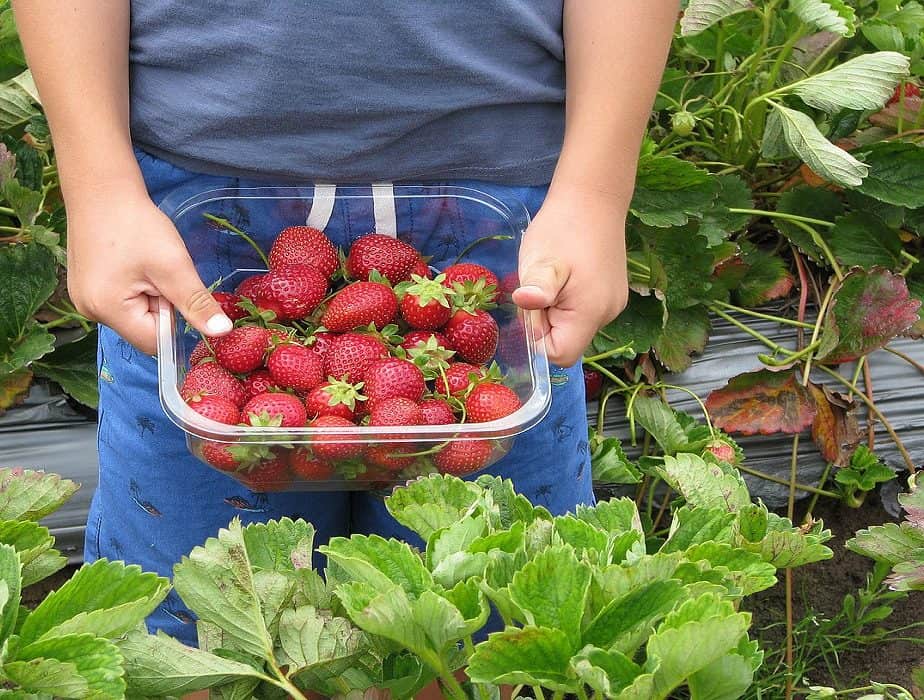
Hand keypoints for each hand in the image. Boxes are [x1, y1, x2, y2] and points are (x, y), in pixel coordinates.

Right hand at [66, 188, 232, 354]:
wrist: (102, 188)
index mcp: (106, 310)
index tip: (176, 288)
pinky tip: (135, 262)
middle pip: (144, 329)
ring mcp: (85, 300)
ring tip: (147, 264)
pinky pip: (124, 300)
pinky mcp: (87, 287)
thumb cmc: (136, 224)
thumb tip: (221, 332)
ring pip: (136, 314)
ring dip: (151, 295)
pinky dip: (138, 287)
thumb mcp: (173, 266)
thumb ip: (196, 303)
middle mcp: (89, 312)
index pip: (154, 341)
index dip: (174, 321)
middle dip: (162, 306)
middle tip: (161, 271)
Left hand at [512, 188, 628, 366]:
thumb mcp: (541, 259)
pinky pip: (583, 311)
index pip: (559, 355)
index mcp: (591, 313)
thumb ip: (535, 287)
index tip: (533, 307)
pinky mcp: (612, 293)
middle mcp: (608, 315)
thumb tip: (525, 303)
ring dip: (555, 309)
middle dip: (545, 322)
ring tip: (553, 275)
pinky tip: (565, 273)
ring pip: (573, 326)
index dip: (538, 339)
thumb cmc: (563, 228)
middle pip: (567, 341)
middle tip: (540, 285)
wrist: (594, 197)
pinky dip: (567, 300)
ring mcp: (613, 304)